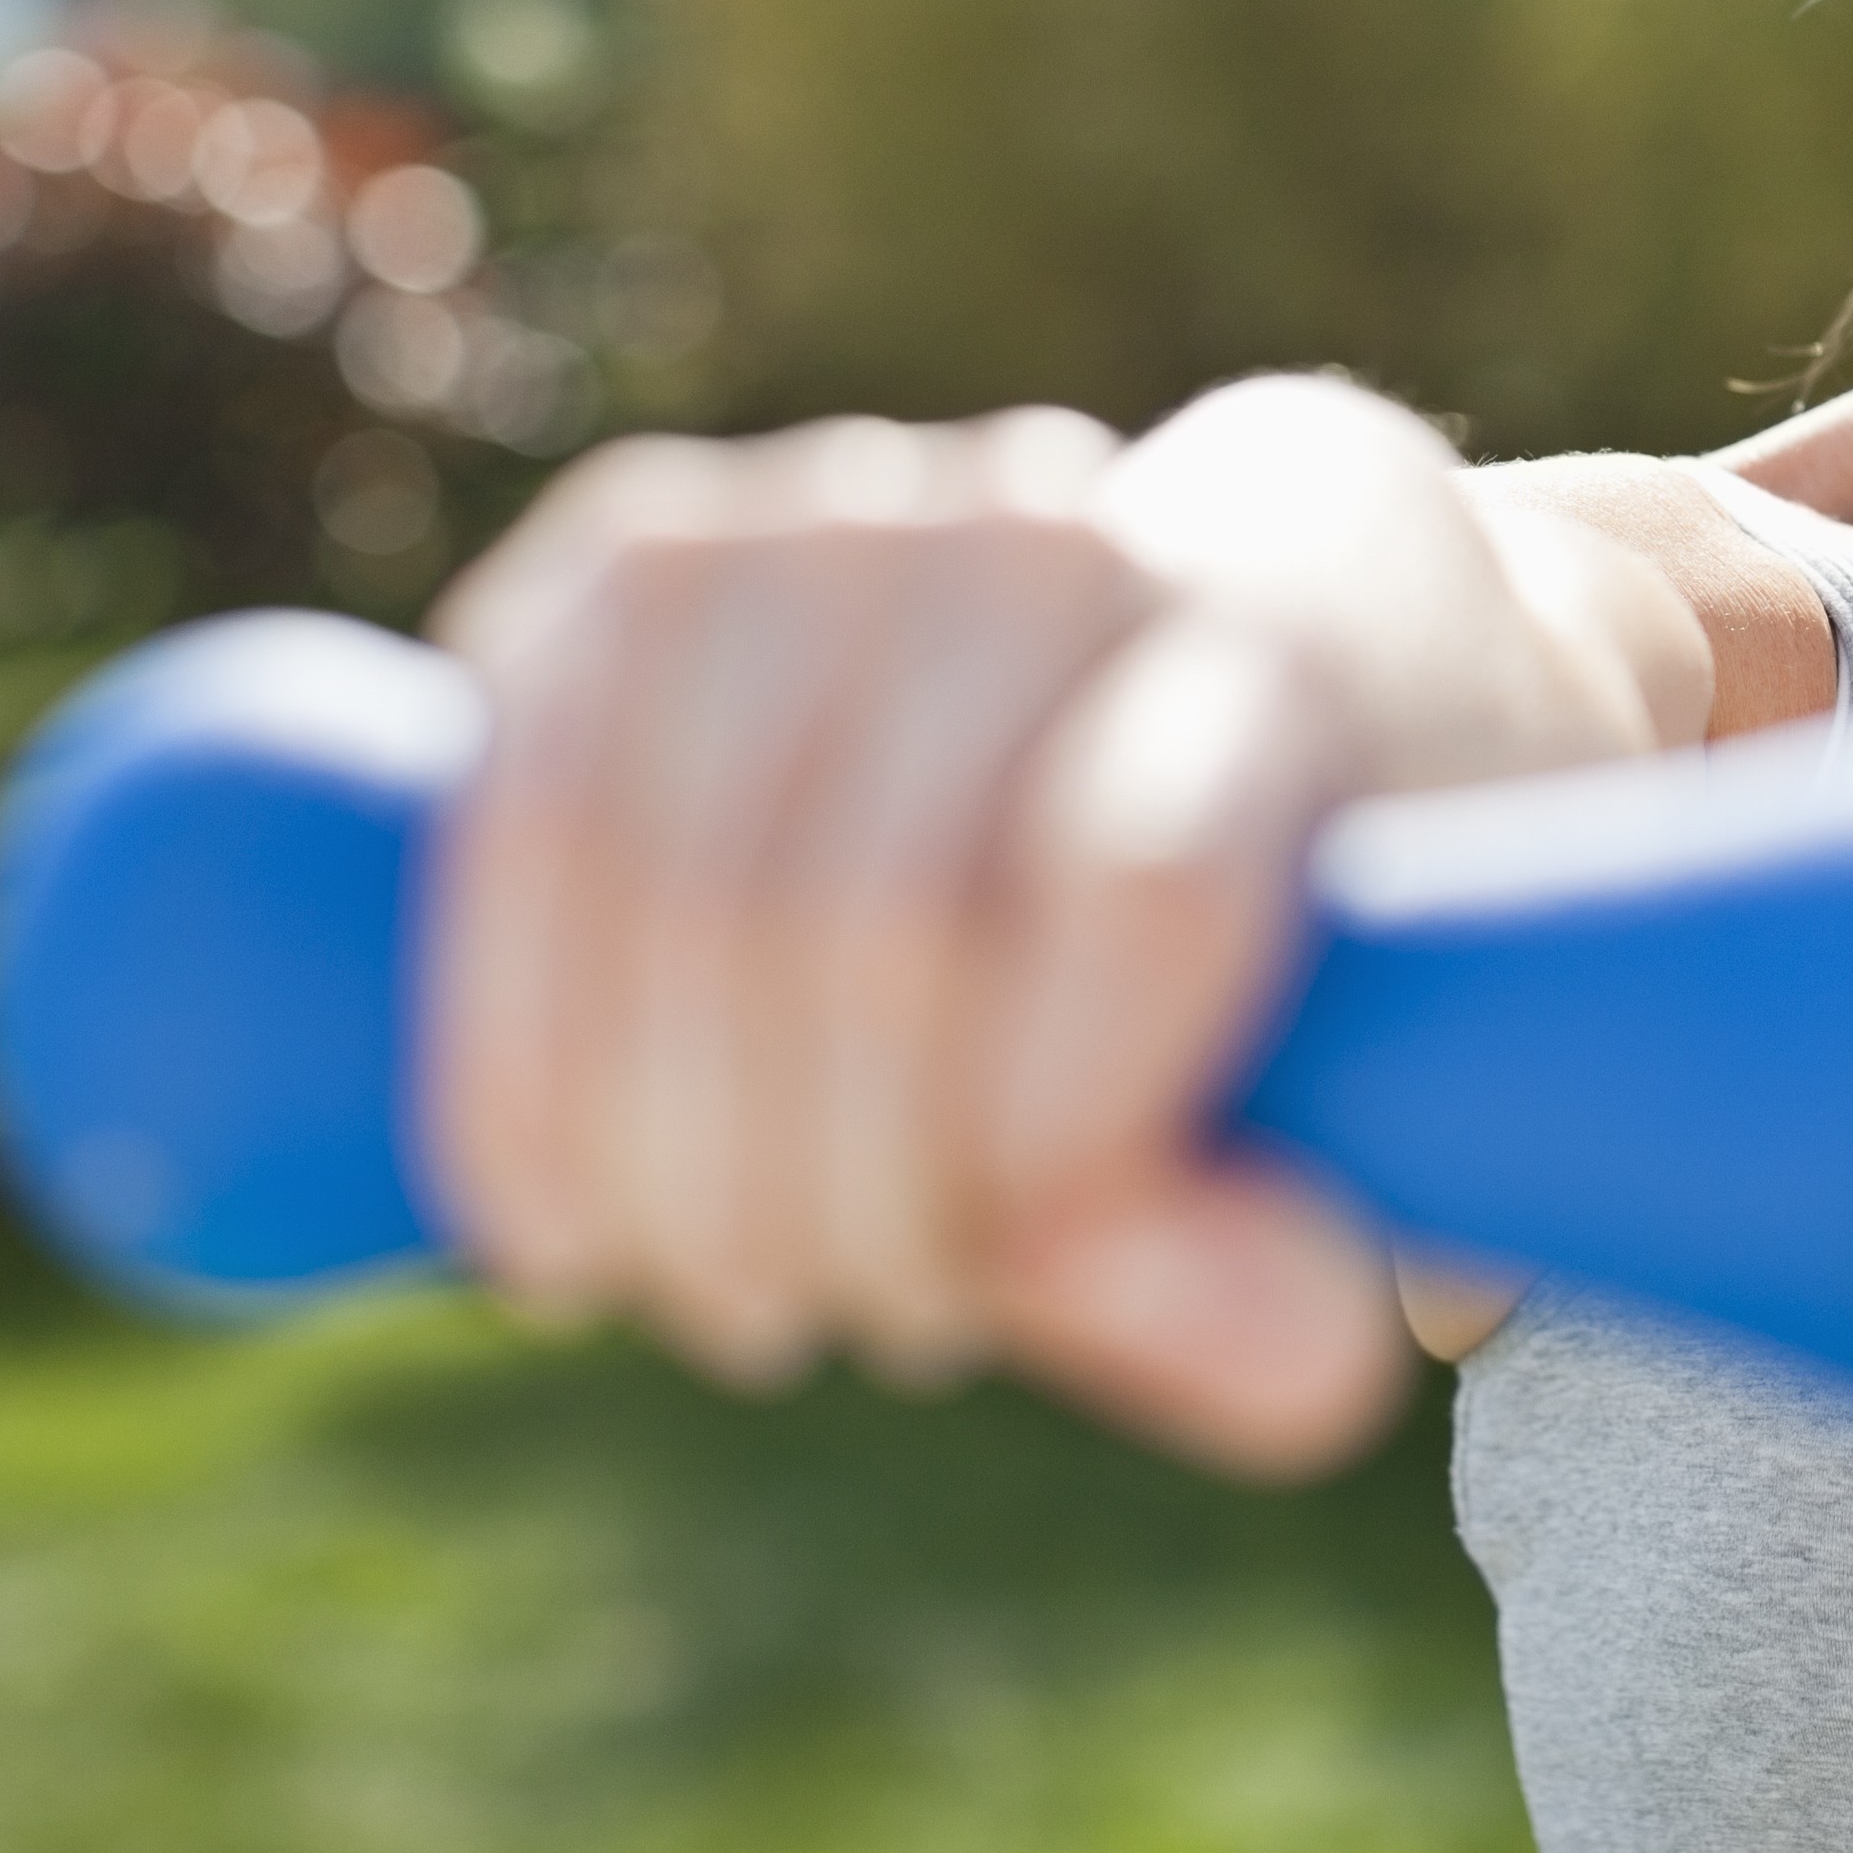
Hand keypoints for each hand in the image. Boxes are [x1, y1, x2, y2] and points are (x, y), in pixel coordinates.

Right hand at [422, 378, 1649, 1471]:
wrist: (1166, 655)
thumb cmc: (1254, 932)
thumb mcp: (1339, 1105)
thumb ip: (1279, 1274)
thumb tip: (1220, 1334)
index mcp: (1279, 651)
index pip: (1146, 890)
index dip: (1058, 1140)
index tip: (1034, 1274)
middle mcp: (1056, 542)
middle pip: (881, 925)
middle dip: (844, 1211)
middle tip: (885, 1325)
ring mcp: (832, 518)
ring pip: (675, 885)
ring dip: (665, 1172)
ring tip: (742, 1300)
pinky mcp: (635, 552)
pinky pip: (522, 822)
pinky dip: (513, 1074)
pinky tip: (560, 1233)